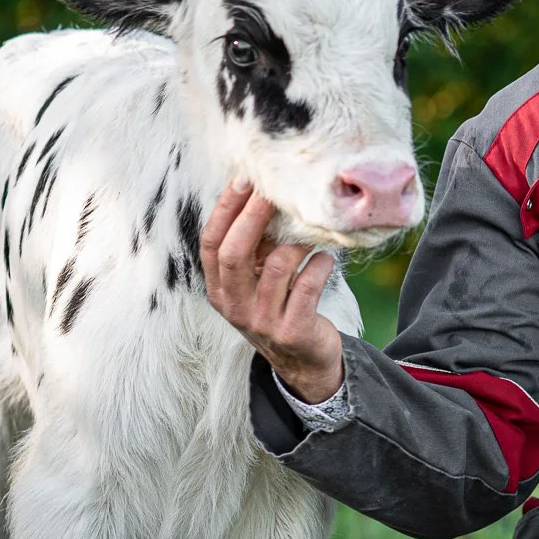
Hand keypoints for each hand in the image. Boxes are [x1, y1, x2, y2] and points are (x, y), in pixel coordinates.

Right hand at [200, 179, 344, 403]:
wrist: (304, 361)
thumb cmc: (281, 305)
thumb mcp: (257, 280)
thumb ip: (255, 246)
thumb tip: (264, 192)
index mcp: (219, 289)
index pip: (211, 243)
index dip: (225, 208)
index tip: (245, 177)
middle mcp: (234, 306)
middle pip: (235, 254)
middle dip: (254, 216)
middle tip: (275, 191)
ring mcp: (262, 321)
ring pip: (276, 267)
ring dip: (297, 244)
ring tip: (312, 235)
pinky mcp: (292, 331)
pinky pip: (307, 287)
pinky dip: (320, 266)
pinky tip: (327, 260)